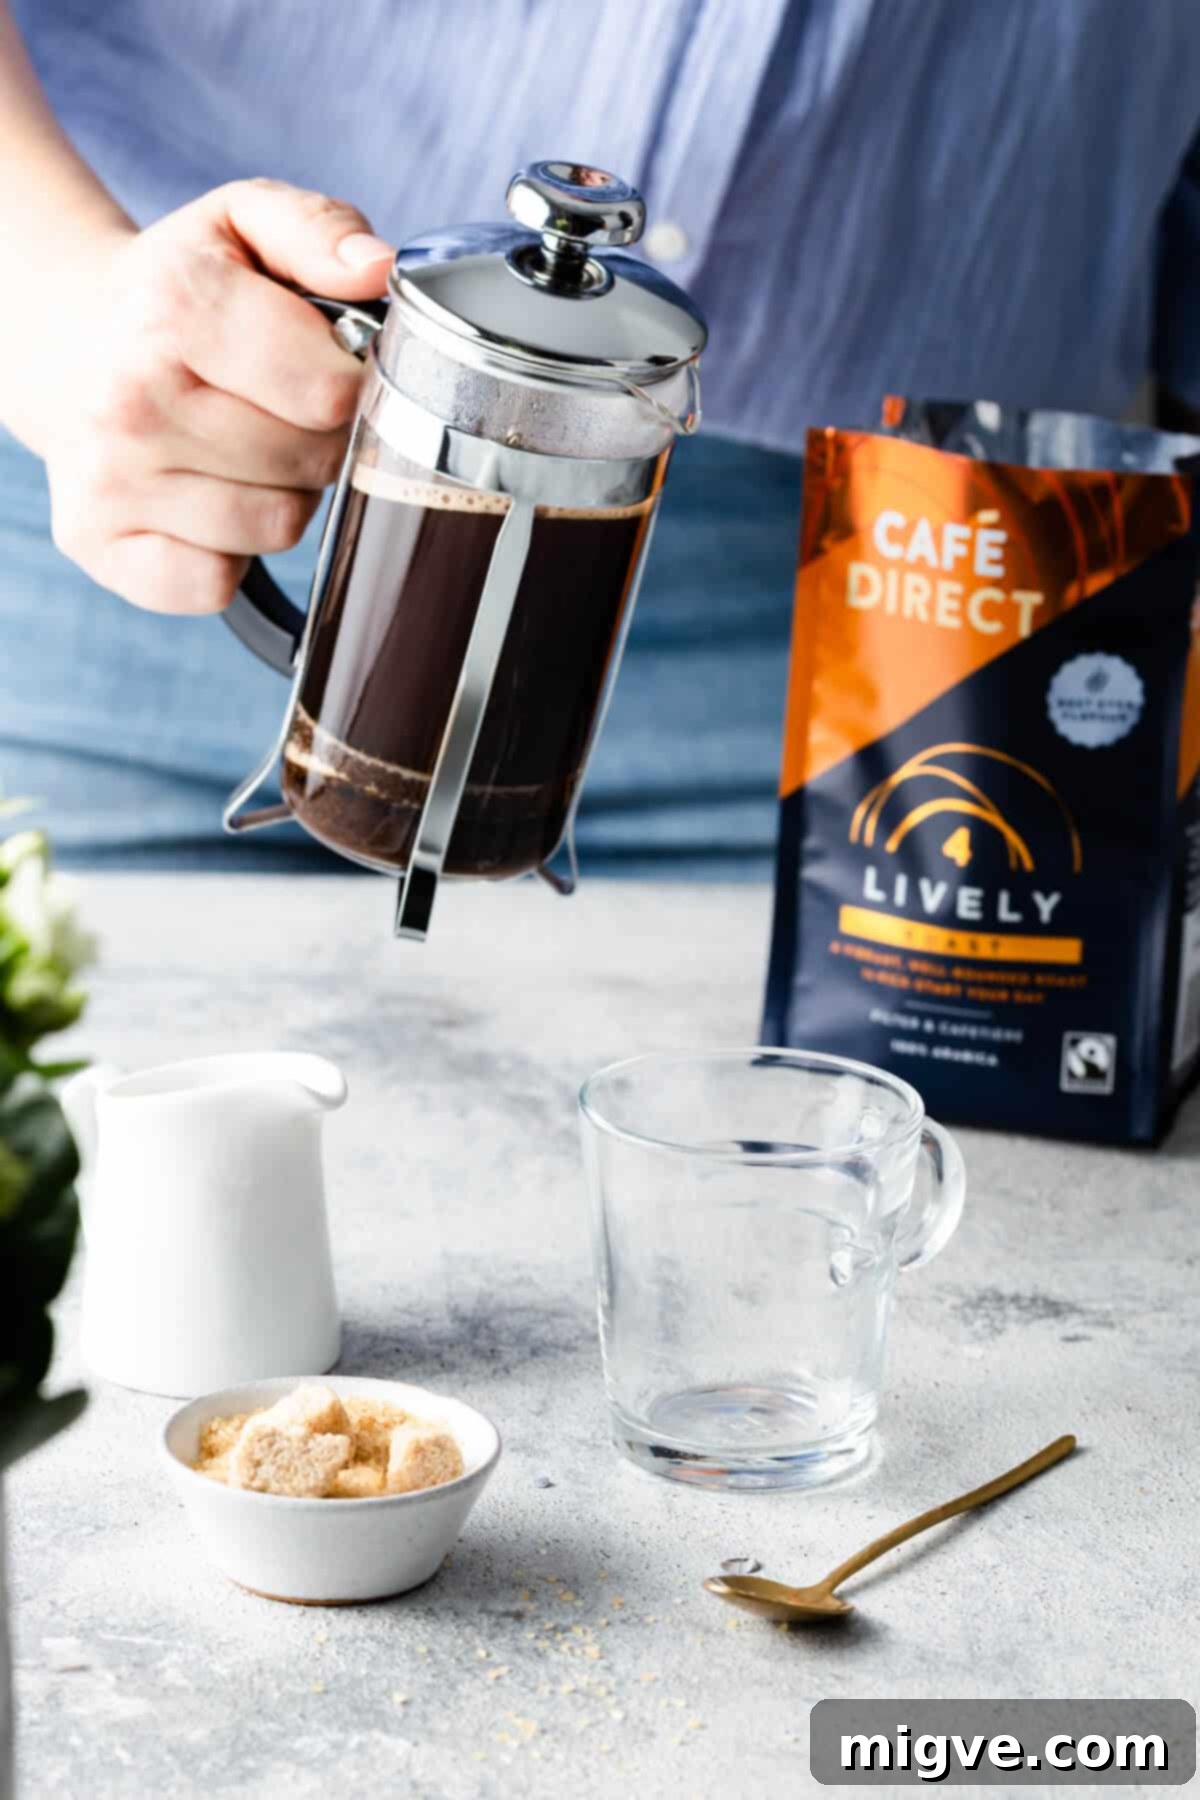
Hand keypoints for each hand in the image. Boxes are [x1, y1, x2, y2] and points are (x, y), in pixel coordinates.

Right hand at [28, 179, 392, 614]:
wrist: (68, 344)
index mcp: (173, 307)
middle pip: (310, 462)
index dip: (353, 387)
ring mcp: (109, 479)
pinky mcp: (98, 544)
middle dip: (320, 440)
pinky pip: (219, 583)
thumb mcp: (243, 226)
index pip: (331, 393)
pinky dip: (231, 553)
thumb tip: (376, 269)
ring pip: (277, 528)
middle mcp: (129, 399)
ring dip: (283, 496)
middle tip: (282, 410)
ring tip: (244, 451)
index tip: (331, 370)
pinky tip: (207, 500)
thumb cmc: (176, 293)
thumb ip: (321, 230)